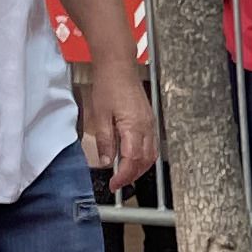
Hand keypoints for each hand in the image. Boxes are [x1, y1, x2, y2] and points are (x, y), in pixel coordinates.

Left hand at [80, 56, 157, 185]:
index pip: (132, 160)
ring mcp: (150, 123)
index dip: (123, 176)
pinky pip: (151, 144)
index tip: (114, 184)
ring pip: (151, 154)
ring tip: (125, 174)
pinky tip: (132, 158)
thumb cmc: (109, 86)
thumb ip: (105, 141)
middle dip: (132, 175)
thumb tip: (107, 161)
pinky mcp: (149, 119)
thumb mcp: (100, 116)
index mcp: (133, 127)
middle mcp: (146, 127)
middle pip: (145, 161)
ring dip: (139, 168)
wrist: (118, 66)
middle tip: (118, 183)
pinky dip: (143, 156)